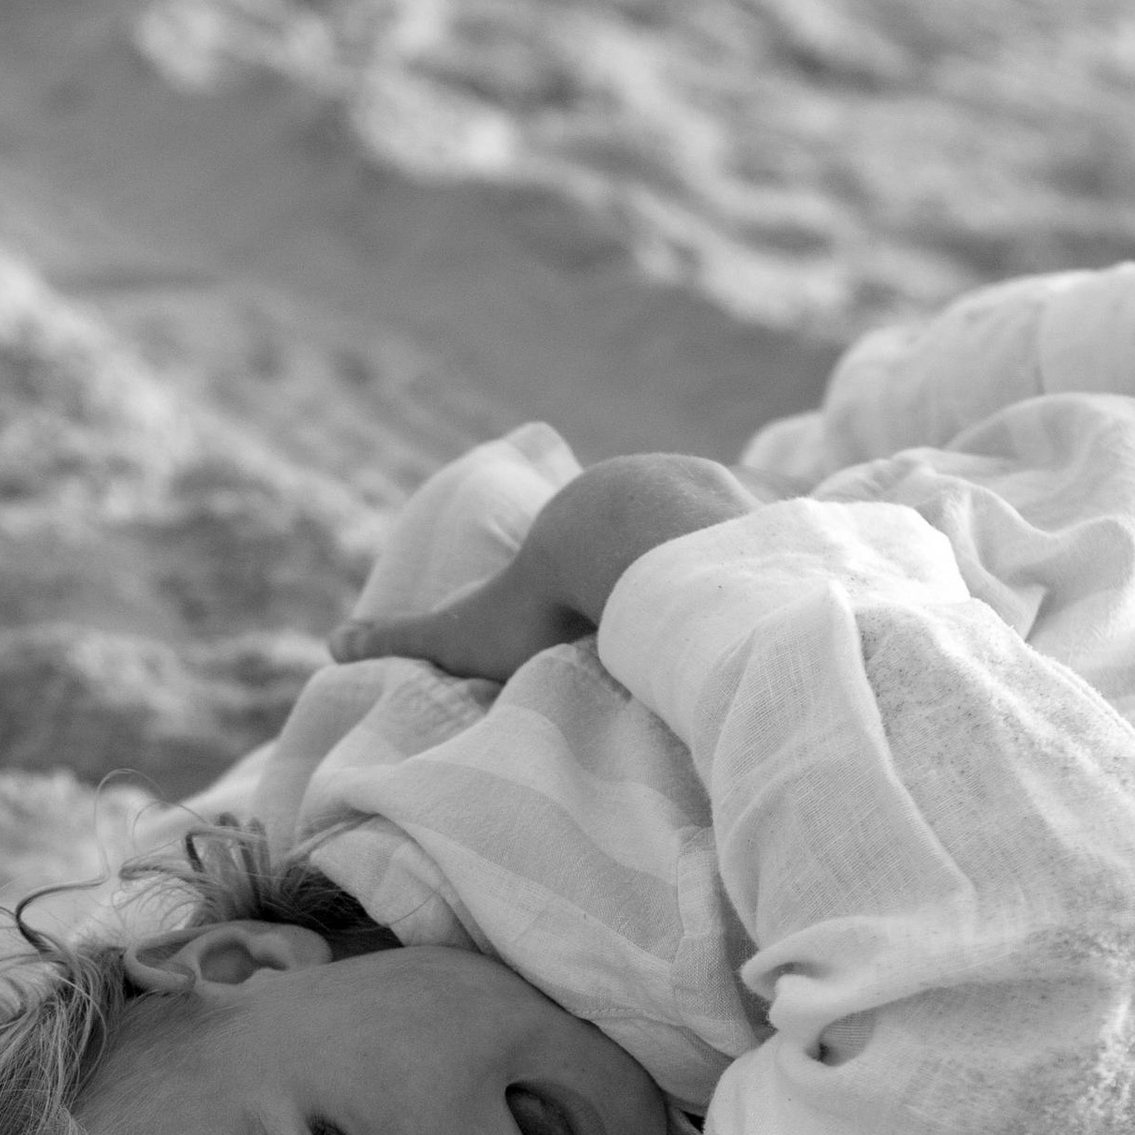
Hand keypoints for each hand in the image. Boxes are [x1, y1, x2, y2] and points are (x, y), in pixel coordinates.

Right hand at [331, 451, 758, 684]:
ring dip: (738, 566)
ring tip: (751, 617)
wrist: (645, 550)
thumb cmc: (551, 600)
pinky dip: (787, 566)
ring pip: (731, 533)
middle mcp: (653, 490)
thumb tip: (335, 644)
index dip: (605, 569)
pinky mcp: (770, 514)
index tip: (619, 602)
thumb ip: (407, 641)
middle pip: (668, 532)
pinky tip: (800, 600)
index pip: (597, 542)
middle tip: (691, 614)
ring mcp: (716, 495)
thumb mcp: (472, 633)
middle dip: (679, 567)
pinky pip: (786, 540)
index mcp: (591, 519)